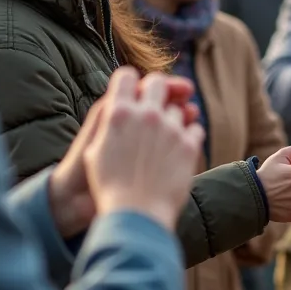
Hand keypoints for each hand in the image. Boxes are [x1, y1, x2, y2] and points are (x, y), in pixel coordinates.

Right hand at [83, 68, 205, 231]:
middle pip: (159, 83)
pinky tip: (179, 152)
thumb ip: (110, 123)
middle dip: (159, 92)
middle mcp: (146, 115)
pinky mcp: (189, 145)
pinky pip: (195, 128)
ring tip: (164, 144)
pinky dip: (189, 137)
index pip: (126, 75)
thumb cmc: (109, 187)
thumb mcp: (95, 150)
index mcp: (118, 113)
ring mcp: (170, 128)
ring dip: (174, 121)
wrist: (135, 214)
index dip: (131, 82)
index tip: (136, 92)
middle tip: (158, 108)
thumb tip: (121, 106)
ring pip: (179, 109)